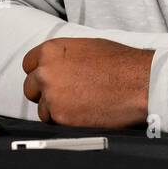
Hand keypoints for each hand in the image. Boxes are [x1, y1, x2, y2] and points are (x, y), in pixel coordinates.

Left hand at [21, 37, 152, 127]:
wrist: (139, 82)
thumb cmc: (120, 63)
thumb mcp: (88, 46)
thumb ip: (65, 55)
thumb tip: (57, 64)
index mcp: (51, 50)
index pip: (28, 64)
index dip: (40, 72)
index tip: (48, 78)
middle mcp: (46, 72)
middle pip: (30, 87)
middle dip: (44, 92)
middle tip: (65, 94)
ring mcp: (52, 95)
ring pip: (42, 108)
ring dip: (55, 108)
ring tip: (79, 104)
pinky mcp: (61, 116)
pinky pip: (54, 122)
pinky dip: (66, 120)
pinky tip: (83, 112)